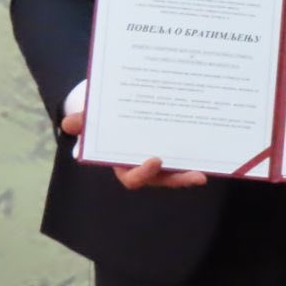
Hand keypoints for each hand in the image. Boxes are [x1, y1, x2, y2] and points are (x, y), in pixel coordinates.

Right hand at [59, 112, 207, 189]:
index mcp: (124, 163)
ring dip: (192, 172)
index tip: (155, 160)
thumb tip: (68, 123)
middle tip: (196, 176)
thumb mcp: (93, 116)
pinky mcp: (177, 147)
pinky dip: (200, 153)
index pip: (134, 177)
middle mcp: (146, 164)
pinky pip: (189, 154)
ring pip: (179, 170)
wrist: (119, 106)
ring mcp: (164, 158)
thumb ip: (83, 120)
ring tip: (207, 172)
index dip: (143, 173)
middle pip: (164, 178)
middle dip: (179, 179)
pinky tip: (216, 146)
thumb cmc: (104, 116)